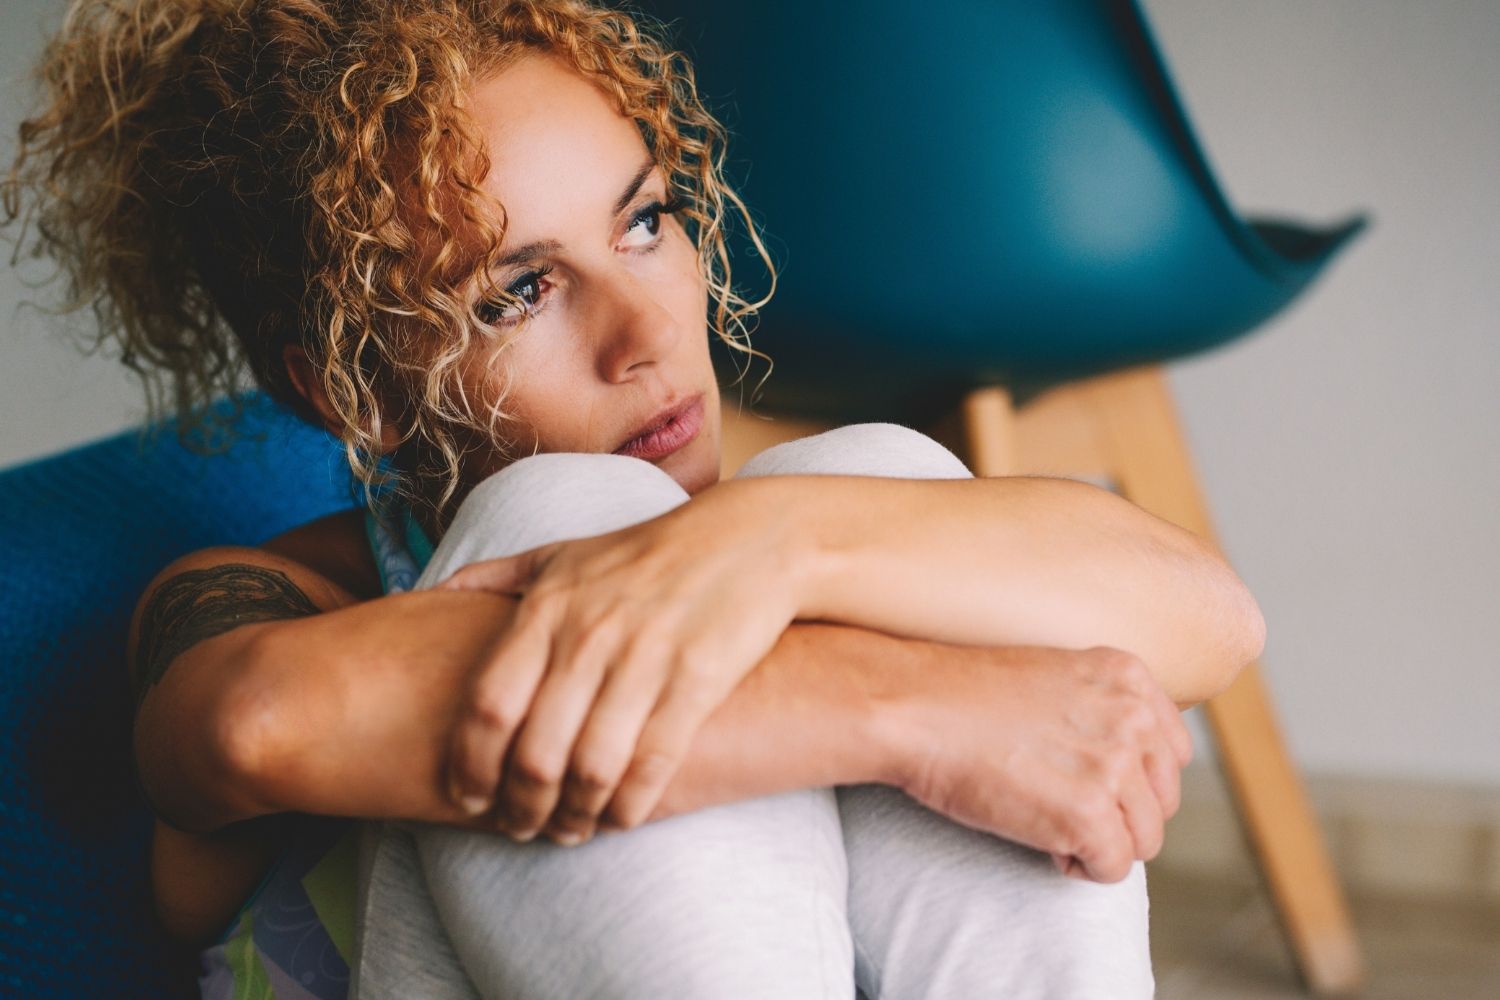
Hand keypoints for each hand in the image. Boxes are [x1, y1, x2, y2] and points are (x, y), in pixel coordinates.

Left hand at [437, 480, 805, 844]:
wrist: (749, 539)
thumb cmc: (646, 552)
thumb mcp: (563, 552)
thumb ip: (496, 576)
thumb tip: (427, 592)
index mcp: (548, 607)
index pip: (488, 704)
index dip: (469, 764)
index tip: (465, 798)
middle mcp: (590, 633)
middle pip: (534, 750)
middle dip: (520, 805)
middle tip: (519, 827)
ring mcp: (646, 657)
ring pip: (591, 767)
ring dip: (574, 814)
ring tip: (568, 829)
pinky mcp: (698, 679)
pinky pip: (653, 763)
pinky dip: (630, 806)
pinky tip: (620, 818)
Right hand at [885, 644, 1191, 882]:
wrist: (912, 708)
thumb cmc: (960, 695)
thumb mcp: (1052, 675)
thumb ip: (1101, 709)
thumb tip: (1123, 767)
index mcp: (1128, 676)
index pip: (1173, 753)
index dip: (1131, 780)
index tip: (1088, 783)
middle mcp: (1133, 716)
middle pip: (1163, 801)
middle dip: (1118, 815)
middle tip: (1059, 806)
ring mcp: (1115, 764)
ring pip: (1145, 839)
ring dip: (1099, 842)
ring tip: (1046, 822)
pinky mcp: (1089, 812)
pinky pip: (1113, 867)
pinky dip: (1079, 866)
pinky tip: (1041, 840)